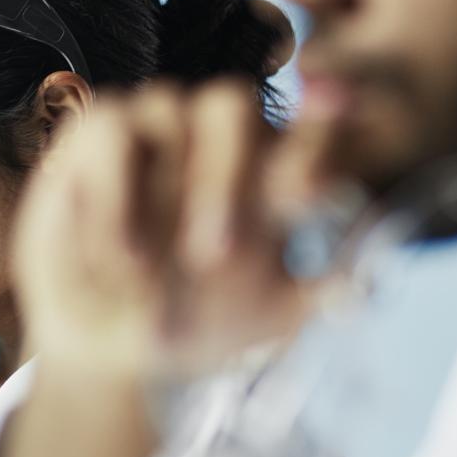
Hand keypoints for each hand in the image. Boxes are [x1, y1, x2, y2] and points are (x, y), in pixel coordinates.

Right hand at [3, 81, 326, 456]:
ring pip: (169, 106)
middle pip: (231, 105)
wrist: (114, 351)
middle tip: (215, 255)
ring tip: (144, 270)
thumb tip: (362, 282)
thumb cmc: (198, 323)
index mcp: (267, 171)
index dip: (318, 135)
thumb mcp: (267, 318)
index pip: (305, 133)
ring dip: (158, 192)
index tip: (314, 181)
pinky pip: (108, 129)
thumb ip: (316, 293)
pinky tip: (116, 253)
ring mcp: (153, 132)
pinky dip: (111, 191)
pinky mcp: (95, 137)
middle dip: (225, 175)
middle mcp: (211, 140)